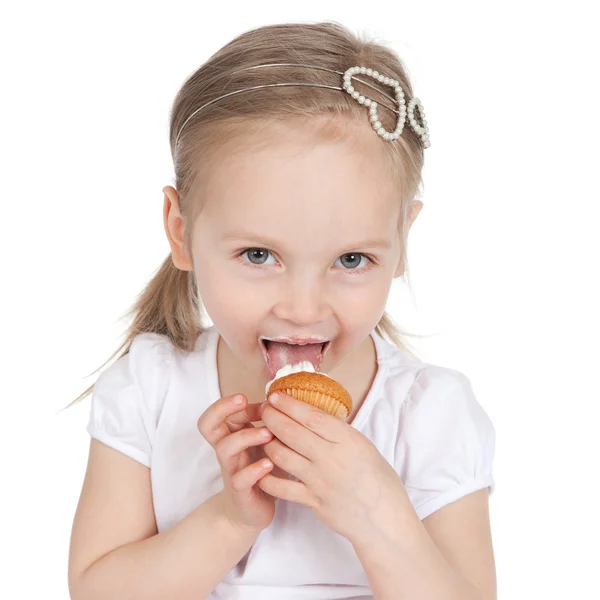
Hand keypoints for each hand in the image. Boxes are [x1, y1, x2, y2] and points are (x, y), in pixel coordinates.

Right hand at [197, 394, 275, 532]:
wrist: (252, 512)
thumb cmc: (261, 470)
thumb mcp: (265, 443)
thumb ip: (269, 424)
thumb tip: (282, 401)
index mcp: (230, 436)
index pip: (220, 412)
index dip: (236, 402)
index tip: (263, 401)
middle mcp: (226, 451)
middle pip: (208, 424)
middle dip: (223, 408)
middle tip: (243, 400)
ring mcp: (231, 470)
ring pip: (225, 448)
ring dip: (246, 436)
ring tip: (268, 434)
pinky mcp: (240, 491)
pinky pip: (240, 479)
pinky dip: (254, 469)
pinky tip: (269, 464)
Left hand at [258, 392, 416, 545]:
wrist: (384, 517)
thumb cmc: (376, 478)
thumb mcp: (363, 445)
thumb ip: (337, 432)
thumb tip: (312, 415)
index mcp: (347, 441)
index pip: (312, 416)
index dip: (289, 404)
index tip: (276, 396)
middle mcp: (331, 459)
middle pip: (291, 433)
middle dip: (272, 417)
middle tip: (264, 410)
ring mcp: (320, 481)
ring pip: (281, 456)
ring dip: (267, 443)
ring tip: (263, 435)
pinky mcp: (312, 501)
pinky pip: (281, 487)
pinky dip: (267, 477)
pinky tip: (261, 467)